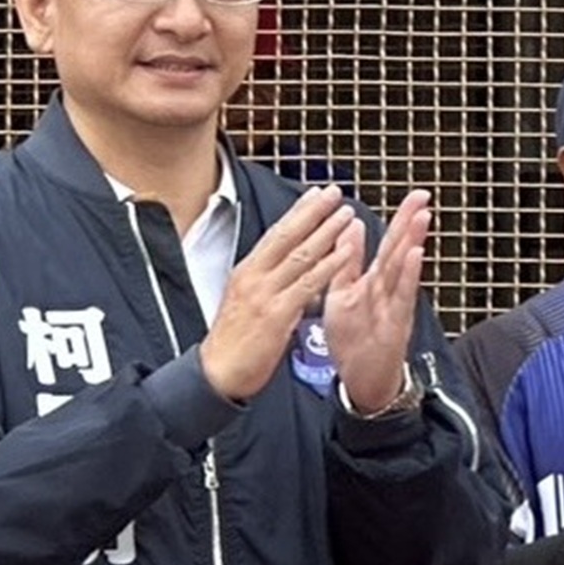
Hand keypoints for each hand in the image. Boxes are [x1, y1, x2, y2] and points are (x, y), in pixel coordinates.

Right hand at [200, 184, 354, 400]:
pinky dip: (328, 266)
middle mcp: (254, 277)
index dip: (297, 212)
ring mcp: (265, 294)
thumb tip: (285, 268)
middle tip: (333, 192)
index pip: (275, 234)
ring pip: (300, 256)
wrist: (217, 373)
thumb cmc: (232, 342)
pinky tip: (345, 253)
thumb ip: (265, 282)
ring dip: (326, 232)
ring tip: (346, 214)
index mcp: (246, 272)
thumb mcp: (244, 301)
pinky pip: (307, 285)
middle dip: (312, 212)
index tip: (314, 194)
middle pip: (287, 236)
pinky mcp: (277, 315)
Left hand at [323, 189, 430, 414]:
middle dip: (410, 223)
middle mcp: (387, 290)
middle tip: (422, 195)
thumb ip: (348, 263)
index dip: (399, 219)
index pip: (388, 244)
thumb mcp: (343, 293)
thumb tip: (351, 226)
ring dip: (413, 243)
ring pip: (404, 270)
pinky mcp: (396, 324)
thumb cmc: (353, 339)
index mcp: (372, 281)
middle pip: (400, 250)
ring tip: (421, 217)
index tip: (413, 195)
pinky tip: (415, 255)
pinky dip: (409, 275)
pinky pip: (403, 297)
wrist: (361, 383)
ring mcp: (394, 306)